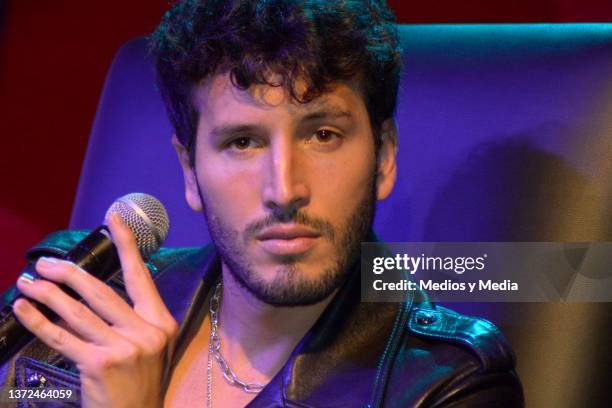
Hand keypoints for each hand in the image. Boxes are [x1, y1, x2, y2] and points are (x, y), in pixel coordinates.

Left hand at [13, 214, 178, 407]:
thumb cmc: (140, 383)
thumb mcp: (151, 347)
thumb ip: (133, 319)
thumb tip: (96, 291)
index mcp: (161, 323)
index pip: (140, 276)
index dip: (126, 245)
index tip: (113, 218)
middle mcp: (145, 332)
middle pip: (100, 292)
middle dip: (68, 273)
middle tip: (43, 264)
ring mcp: (123, 348)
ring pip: (77, 311)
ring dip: (47, 293)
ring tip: (28, 282)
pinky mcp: (98, 365)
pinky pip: (62, 336)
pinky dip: (38, 320)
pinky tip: (23, 309)